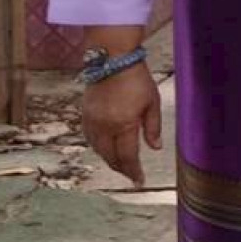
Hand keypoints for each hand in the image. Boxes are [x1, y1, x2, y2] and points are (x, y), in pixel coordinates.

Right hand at [79, 64, 162, 186]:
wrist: (112, 60)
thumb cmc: (136, 79)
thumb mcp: (152, 103)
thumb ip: (153, 127)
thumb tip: (155, 148)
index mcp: (123, 124)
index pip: (127, 156)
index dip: (133, 171)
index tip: (139, 181)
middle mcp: (104, 126)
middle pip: (110, 157)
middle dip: (121, 169)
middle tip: (131, 175)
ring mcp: (92, 121)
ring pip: (98, 149)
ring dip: (109, 159)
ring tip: (120, 165)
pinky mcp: (85, 114)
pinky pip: (90, 138)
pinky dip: (99, 148)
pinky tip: (106, 149)